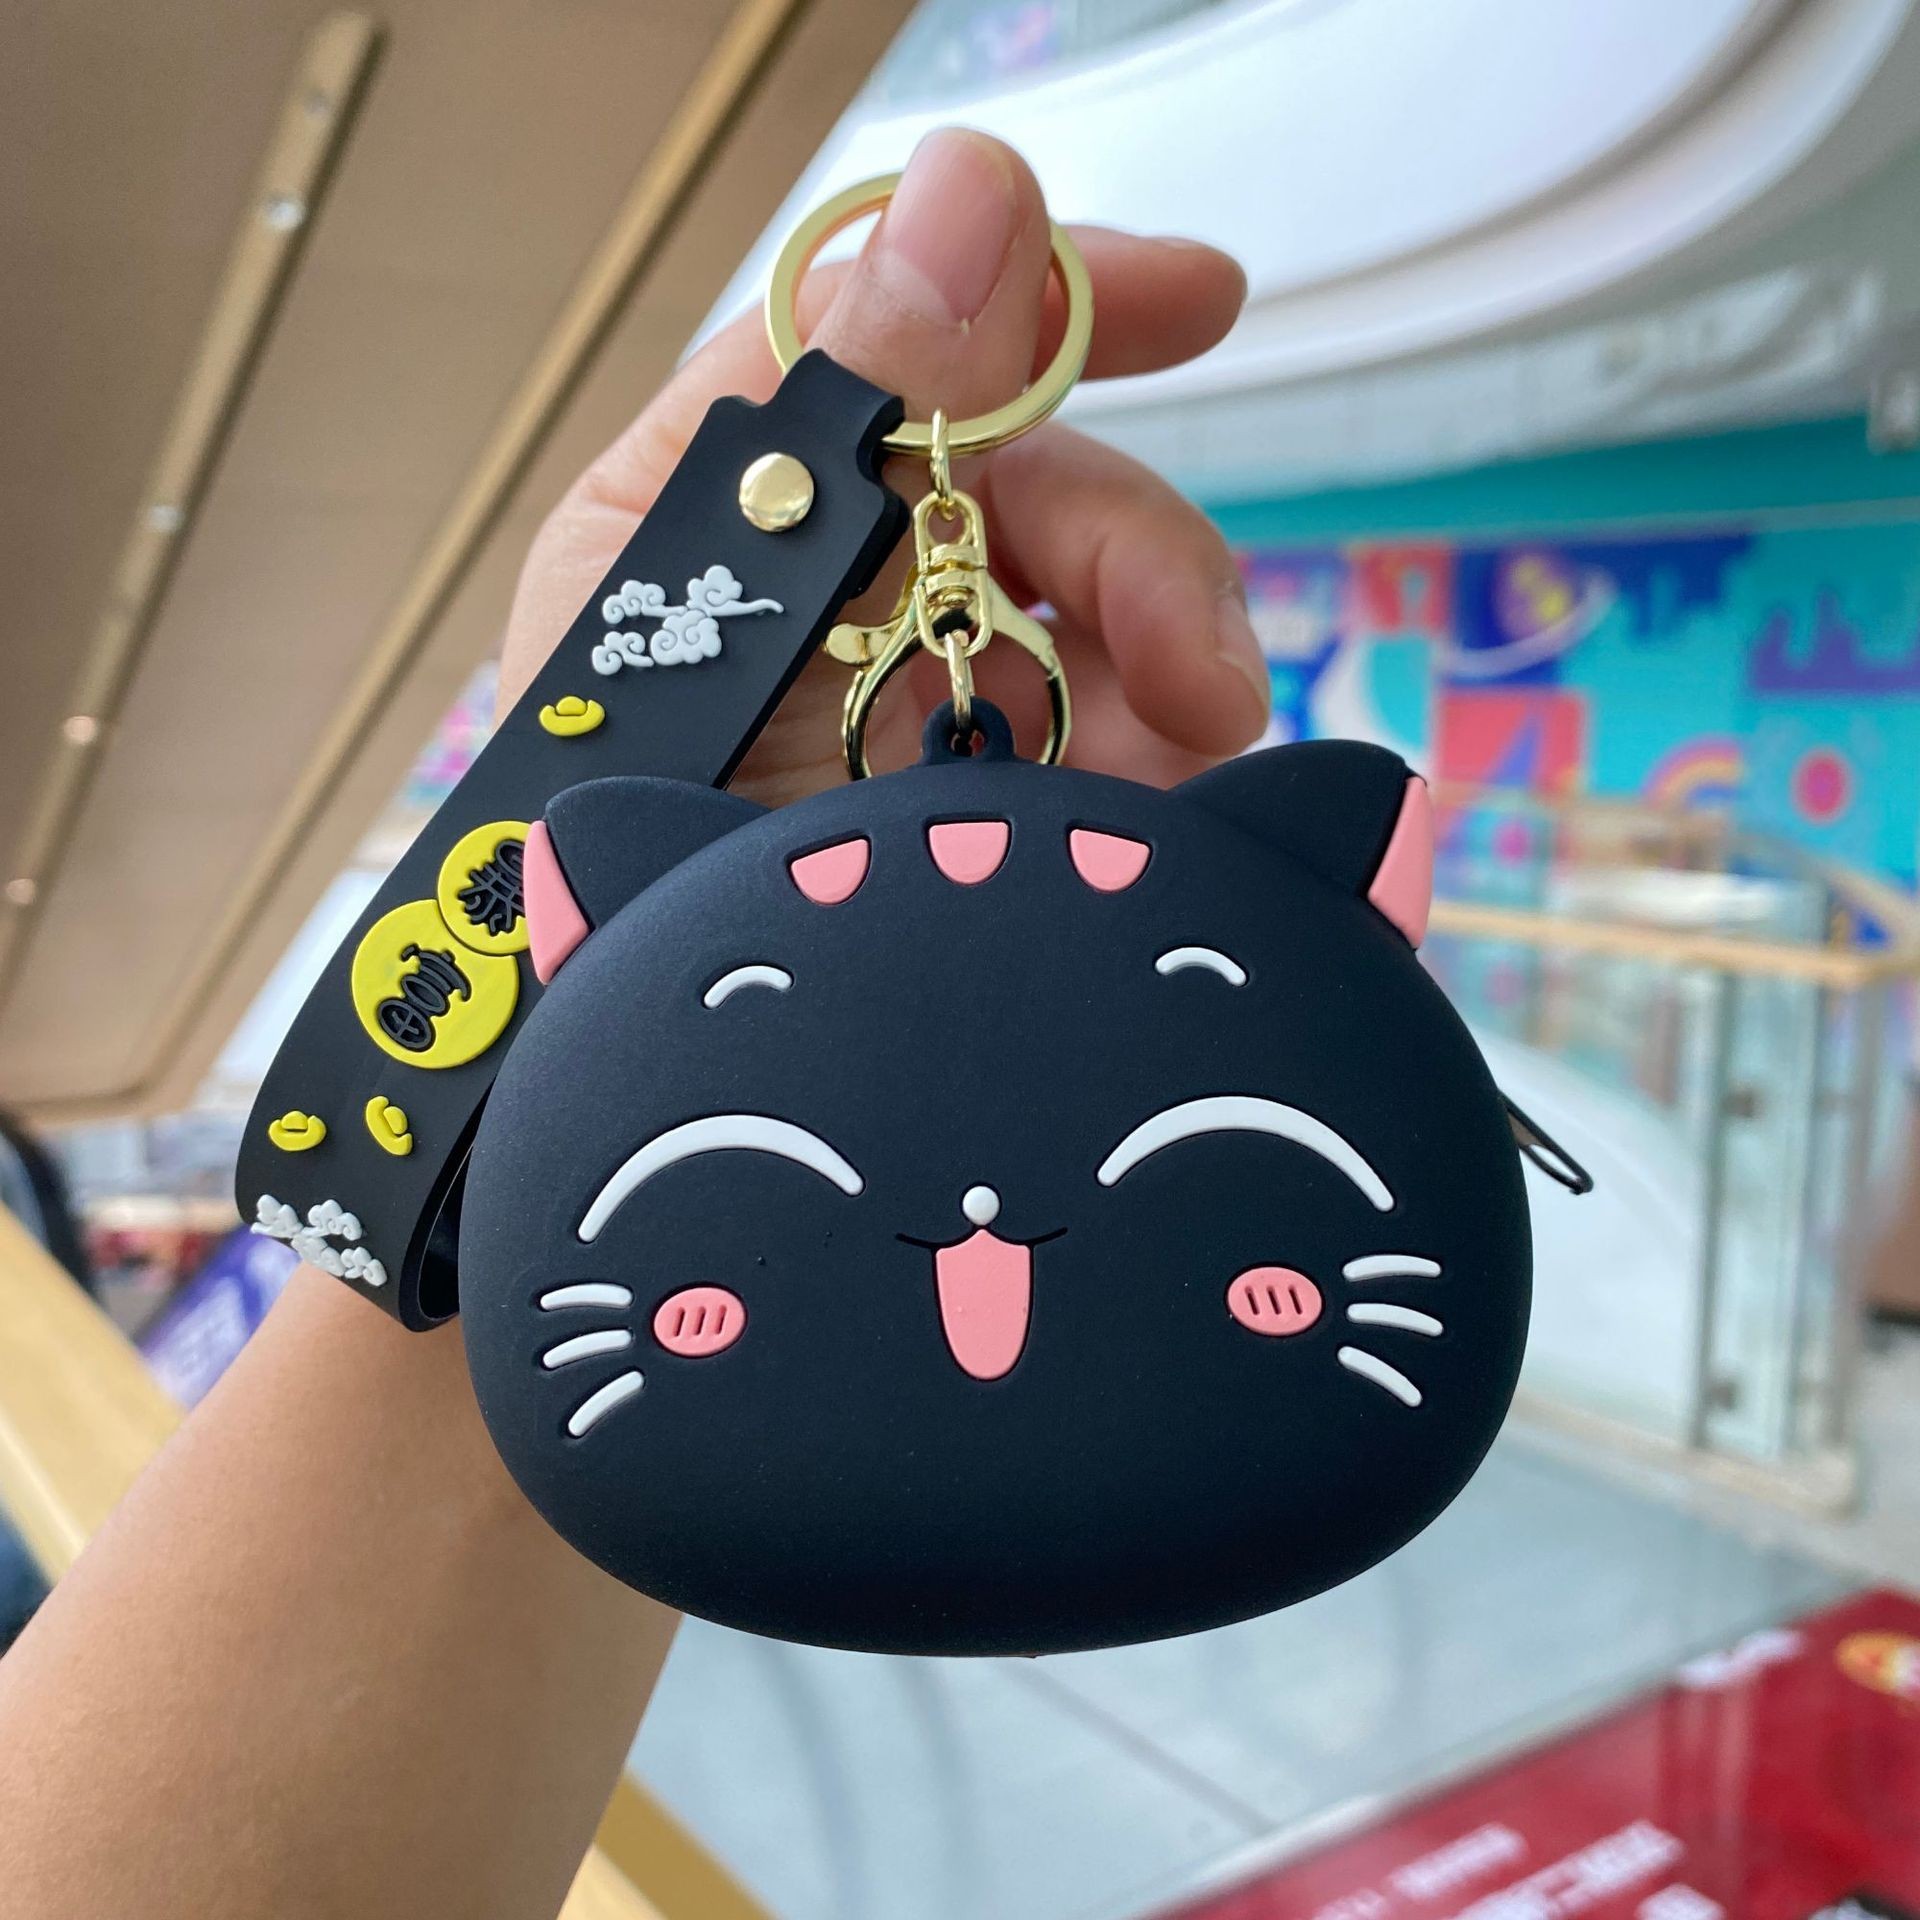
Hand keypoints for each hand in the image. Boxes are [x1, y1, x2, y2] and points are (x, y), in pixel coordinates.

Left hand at [500, 128, 1263, 804]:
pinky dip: (1185, 792)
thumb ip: (841, 412)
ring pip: (1118, 631)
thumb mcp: (706, 626)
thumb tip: (978, 175)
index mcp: (744, 516)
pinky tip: (1177, 840)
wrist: (650, 1111)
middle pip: (1049, 501)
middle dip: (1148, 566)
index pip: (911, 350)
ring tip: (1173, 802)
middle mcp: (859, 595)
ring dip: (1177, 693)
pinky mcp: (1022, 826)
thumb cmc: (616, 874)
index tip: (1200, 299)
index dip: (1057, 304)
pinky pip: (1144, 765)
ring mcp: (948, 711)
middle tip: (1204, 686)